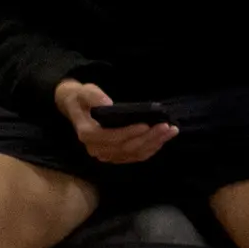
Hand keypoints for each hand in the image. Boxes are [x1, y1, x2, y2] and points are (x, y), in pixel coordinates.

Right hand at [54, 79, 176, 165]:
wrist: (78, 108)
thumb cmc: (82, 98)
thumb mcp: (84, 91)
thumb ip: (94, 96)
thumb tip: (108, 103)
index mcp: (87, 134)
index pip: (111, 137)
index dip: (129, 133)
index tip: (146, 125)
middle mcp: (96, 149)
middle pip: (126, 148)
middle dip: (148, 138)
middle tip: (166, 127)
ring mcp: (106, 154)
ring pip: (134, 153)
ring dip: (154, 144)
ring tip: (170, 131)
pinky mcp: (116, 156)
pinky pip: (136, 156)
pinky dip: (151, 148)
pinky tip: (164, 138)